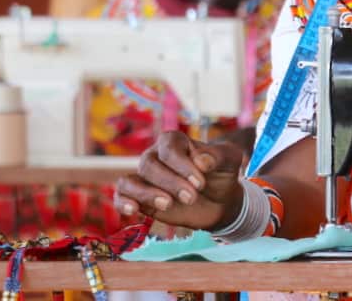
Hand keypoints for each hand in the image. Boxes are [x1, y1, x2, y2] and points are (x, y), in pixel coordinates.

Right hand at [115, 131, 246, 229]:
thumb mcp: (230, 160)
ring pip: (130, 181)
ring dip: (146, 193)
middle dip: (170, 182)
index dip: (182, 165)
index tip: (200, 182)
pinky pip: (121, 196)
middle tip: (192, 197)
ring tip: (168, 205)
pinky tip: (133, 210)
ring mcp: (145, 178)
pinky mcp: (141, 199)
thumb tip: (201, 161)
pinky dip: (122, 202)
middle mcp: (155, 157)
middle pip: (149, 165)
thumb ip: (218, 156)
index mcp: (175, 141)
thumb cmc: (222, 173)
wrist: (221, 200)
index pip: (169, 148)